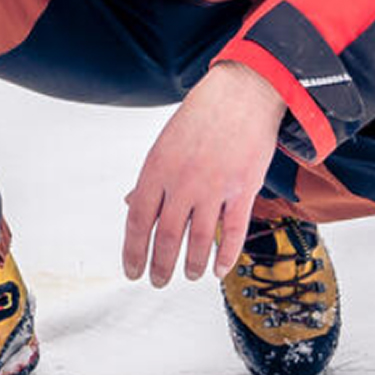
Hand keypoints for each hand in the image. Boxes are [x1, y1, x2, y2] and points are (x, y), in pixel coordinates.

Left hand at [120, 61, 285, 285]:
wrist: (243, 93)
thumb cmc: (202, 115)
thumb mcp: (165, 143)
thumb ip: (151, 179)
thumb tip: (131, 204)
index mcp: (157, 169)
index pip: (138, 220)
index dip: (133, 251)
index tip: (131, 270)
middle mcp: (183, 181)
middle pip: (166, 236)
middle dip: (160, 265)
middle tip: (158, 281)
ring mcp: (214, 187)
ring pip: (199, 239)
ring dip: (191, 264)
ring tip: (188, 275)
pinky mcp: (243, 189)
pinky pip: (233, 232)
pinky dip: (226, 255)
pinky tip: (219, 269)